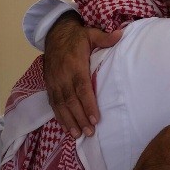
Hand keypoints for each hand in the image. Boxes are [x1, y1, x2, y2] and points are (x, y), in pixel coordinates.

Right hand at [44, 11, 121, 137]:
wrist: (54, 34)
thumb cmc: (77, 37)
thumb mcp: (91, 34)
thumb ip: (105, 38)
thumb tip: (121, 34)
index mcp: (75, 64)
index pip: (81, 87)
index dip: (88, 104)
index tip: (96, 119)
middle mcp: (63, 75)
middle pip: (71, 100)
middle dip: (80, 118)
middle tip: (90, 132)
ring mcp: (54, 81)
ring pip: (61, 105)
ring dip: (69, 121)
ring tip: (78, 135)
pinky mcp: (49, 85)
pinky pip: (53, 103)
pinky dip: (59, 117)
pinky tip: (66, 128)